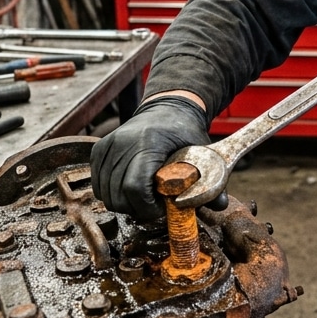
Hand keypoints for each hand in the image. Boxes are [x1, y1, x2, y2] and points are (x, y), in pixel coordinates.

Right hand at [91, 94, 209, 220]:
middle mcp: (123, 142)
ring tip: (143, 197)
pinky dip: (111, 193)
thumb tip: (219, 205)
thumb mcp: (202, 153)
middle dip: (137, 209)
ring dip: (124, 203)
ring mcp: (108, 145)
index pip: (135, 188)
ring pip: (105, 194)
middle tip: (154, 206)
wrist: (167, 108)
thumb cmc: (185, 132)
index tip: (161, 208)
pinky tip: (130, 189)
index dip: (147, 207)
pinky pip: (97, 185)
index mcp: (148, 143)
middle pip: (118, 196)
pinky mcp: (99, 150)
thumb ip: (210, 181)